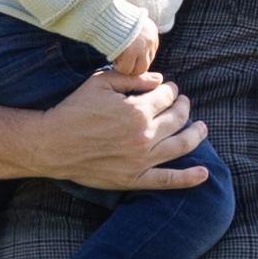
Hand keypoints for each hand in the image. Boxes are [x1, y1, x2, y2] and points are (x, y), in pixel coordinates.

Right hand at [39, 50, 211, 192]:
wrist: (53, 144)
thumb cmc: (74, 110)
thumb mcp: (100, 83)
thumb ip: (132, 78)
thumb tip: (160, 80)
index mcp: (137, 110)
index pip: (167, 96)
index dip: (171, 90)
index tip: (169, 89)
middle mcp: (144, 135)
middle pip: (178, 118)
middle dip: (184, 107)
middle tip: (183, 103)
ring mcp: (141, 160)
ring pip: (181, 146)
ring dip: (196, 134)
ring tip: (202, 128)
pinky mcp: (134, 178)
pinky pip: (168, 180)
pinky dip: (189, 178)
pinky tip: (204, 173)